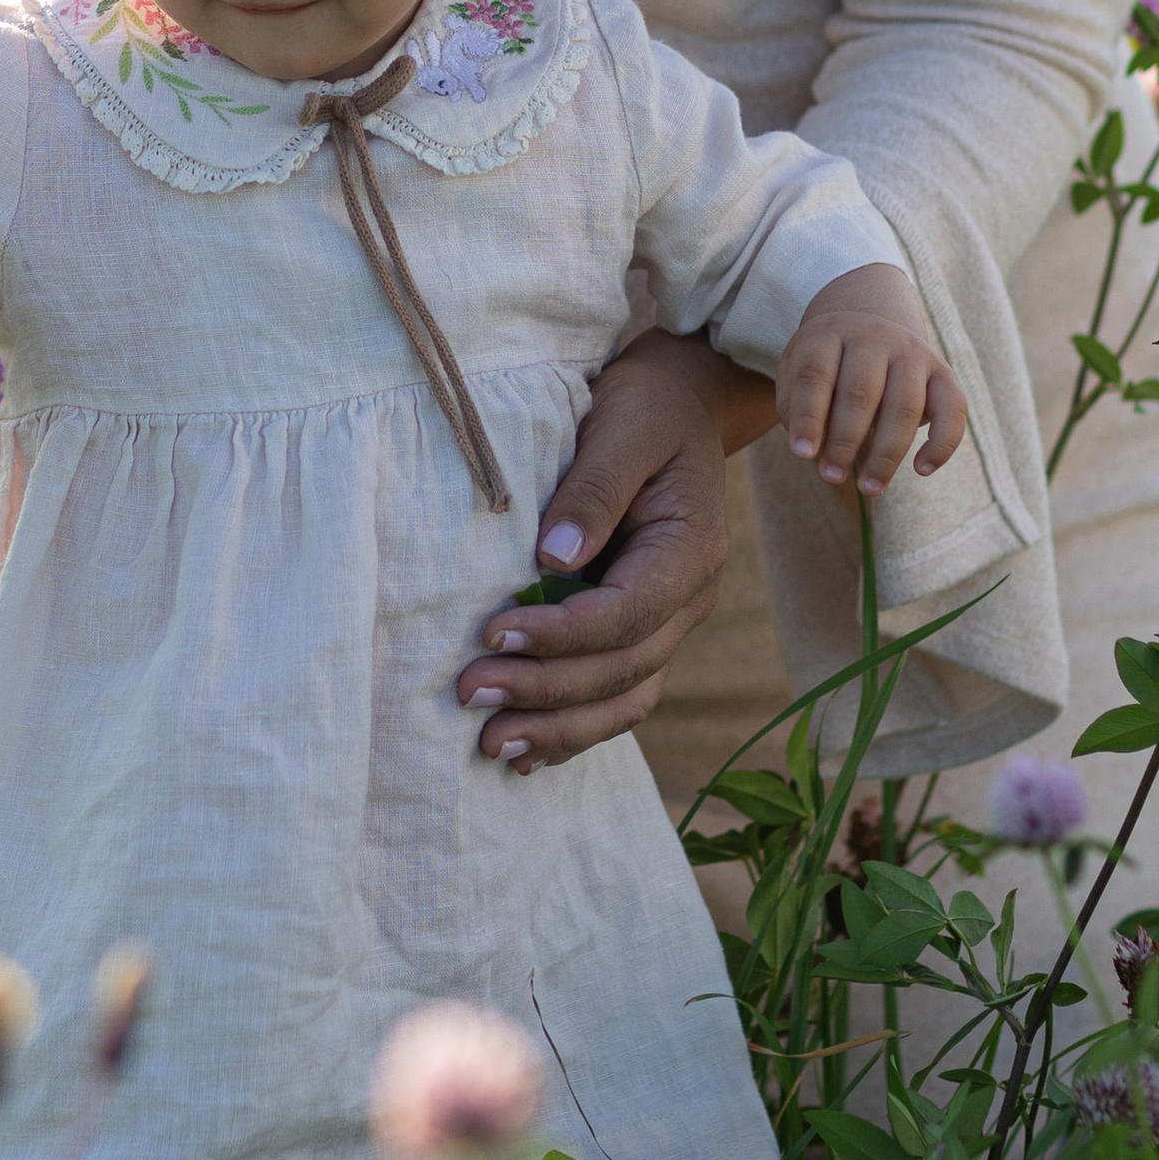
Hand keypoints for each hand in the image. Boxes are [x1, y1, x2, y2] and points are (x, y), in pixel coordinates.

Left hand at [458, 329, 769, 775]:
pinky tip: (523, 754)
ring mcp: (667, 622)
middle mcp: (687, 598)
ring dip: (558, 728)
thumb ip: (595, 488)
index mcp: (690, 550)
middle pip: (624, 669)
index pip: (628, 614)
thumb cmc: (645, 408)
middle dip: (546, 690)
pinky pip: (614, 696)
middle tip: (468, 691)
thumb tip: (553, 559)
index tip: (492, 632)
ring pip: (624, 699)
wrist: (676, 405)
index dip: (562, 634)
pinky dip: (572, 730)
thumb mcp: (624, 425)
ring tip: (489, 744)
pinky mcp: (638, 631)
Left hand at [778, 263, 965, 496]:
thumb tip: (817, 456)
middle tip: (832, 477)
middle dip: (845, 441)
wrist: (869, 325)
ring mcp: (912, 352)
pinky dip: (942, 443)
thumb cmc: (826, 367)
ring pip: (905, 405)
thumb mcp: (797, 376)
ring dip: (886, 453)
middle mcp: (874, 337)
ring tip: (868, 487)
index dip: (808, 417)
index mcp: (828, 333)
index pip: (815, 375)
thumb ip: (798, 412)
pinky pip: (953, 409)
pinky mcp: (943, 372)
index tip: (802, 456)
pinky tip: (921, 470)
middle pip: (861, 391)